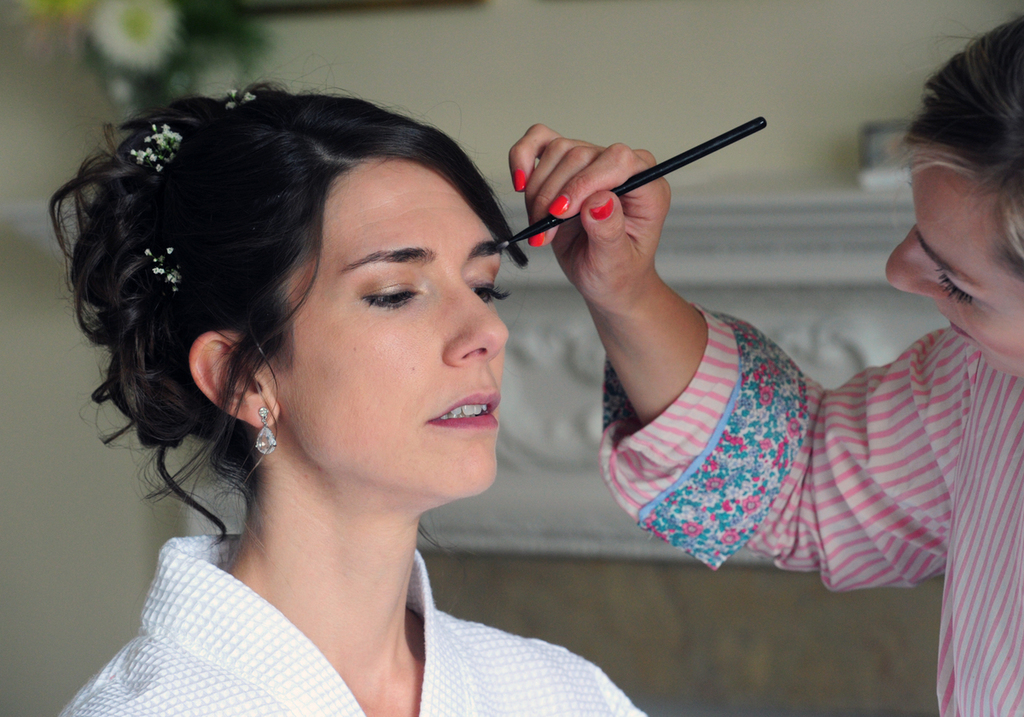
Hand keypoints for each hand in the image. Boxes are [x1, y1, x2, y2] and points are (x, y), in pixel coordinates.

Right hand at [508, 124, 670, 313]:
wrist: (607, 280)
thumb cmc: (617, 273)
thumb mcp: (616, 263)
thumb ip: (610, 232)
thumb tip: (599, 201)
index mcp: (646, 188)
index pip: (618, 161)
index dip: (584, 182)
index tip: (561, 213)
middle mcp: (623, 169)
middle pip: (580, 154)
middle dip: (554, 194)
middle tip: (545, 229)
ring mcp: (594, 163)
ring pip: (557, 151)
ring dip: (538, 190)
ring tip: (541, 224)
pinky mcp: (568, 167)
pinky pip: (541, 141)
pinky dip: (523, 158)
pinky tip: (520, 184)